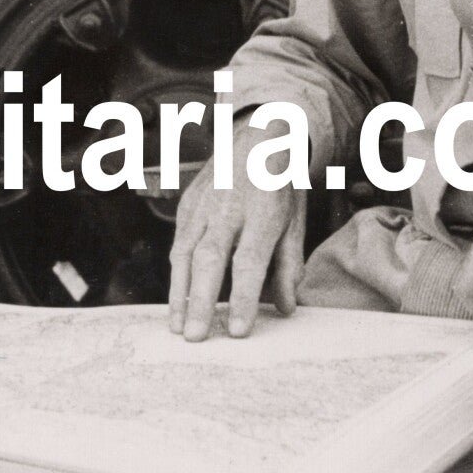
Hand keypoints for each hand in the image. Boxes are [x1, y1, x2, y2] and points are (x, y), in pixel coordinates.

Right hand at [167, 126, 306, 340]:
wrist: (256, 135)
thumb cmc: (279, 183)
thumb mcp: (295, 219)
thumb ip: (289, 263)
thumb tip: (285, 307)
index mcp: (262, 210)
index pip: (249, 260)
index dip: (242, 297)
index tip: (237, 330)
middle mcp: (228, 207)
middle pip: (209, 258)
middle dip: (200, 300)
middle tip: (196, 337)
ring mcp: (202, 204)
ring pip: (184, 252)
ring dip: (179, 292)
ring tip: (177, 326)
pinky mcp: (187, 204)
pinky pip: (179, 243)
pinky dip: (176, 274)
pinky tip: (177, 300)